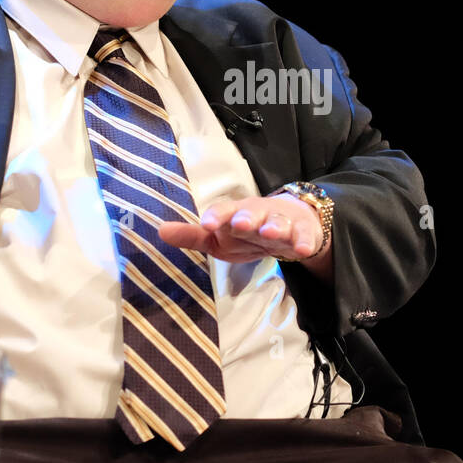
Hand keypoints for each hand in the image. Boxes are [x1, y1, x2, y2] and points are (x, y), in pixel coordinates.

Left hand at [158, 195, 326, 263]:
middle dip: (246, 217)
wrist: (291, 222)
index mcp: (235, 214)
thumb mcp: (219, 237)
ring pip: (278, 223)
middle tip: (239, 224)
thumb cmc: (247, 231)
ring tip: (270, 233)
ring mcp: (281, 222)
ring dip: (274, 227)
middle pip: (252, 213)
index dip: (216, 216)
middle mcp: (258, 214)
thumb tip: (159, 231)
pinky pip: (303, 237)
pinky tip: (301, 249)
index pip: (223, 212)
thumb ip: (193, 236)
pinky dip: (303, 241)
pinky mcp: (302, 233)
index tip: (206, 224)